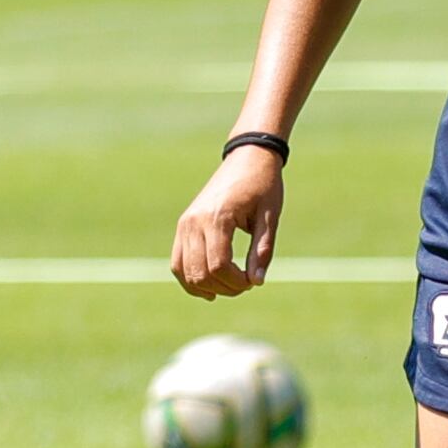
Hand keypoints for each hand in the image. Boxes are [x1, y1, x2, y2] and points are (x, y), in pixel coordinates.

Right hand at [170, 145, 284, 297]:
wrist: (247, 158)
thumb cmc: (263, 186)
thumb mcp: (270, 218)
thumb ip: (262, 251)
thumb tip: (257, 283)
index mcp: (217, 217)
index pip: (218, 265)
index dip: (236, 282)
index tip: (254, 281)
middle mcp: (194, 222)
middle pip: (200, 272)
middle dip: (224, 287)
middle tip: (246, 283)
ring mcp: (185, 224)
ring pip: (184, 271)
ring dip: (207, 286)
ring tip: (230, 285)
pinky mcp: (183, 225)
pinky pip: (177, 262)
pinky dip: (190, 279)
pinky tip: (209, 288)